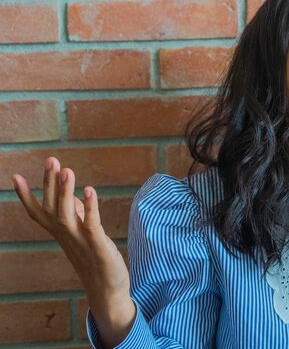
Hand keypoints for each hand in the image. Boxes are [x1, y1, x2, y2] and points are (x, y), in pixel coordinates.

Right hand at [12, 157, 134, 347]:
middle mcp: (67, 237)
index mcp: (61, 234)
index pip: (39, 213)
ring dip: (66, 192)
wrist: (108, 292)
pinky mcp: (98, 247)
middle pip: (52, 208)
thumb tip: (79, 199)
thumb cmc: (97, 262)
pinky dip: (90, 208)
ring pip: (67, 215)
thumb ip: (80, 219)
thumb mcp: (86, 236)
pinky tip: (90, 190)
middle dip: (50, 184)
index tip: (15, 176)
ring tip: (67, 171)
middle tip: (51, 160)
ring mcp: (81, 243)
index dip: (26, 196)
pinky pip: (91, 226)